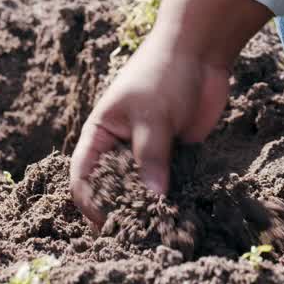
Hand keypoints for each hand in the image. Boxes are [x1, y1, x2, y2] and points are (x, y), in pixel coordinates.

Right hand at [69, 27, 232, 226]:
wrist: (200, 50)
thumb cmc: (163, 73)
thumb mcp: (152, 116)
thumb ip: (151, 157)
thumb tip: (153, 199)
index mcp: (100, 133)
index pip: (83, 177)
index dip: (90, 203)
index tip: (107, 224)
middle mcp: (120, 145)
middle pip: (112, 188)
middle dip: (122, 209)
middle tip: (137, 233)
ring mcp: (148, 149)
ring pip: (142, 187)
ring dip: (150, 205)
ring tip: (161, 229)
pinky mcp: (174, 151)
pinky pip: (170, 180)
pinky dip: (173, 195)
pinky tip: (182, 212)